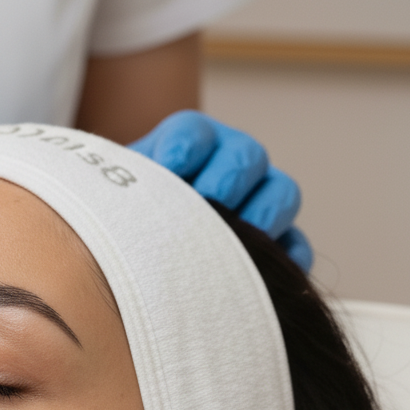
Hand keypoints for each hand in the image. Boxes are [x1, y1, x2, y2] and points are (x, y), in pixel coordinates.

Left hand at [130, 110, 312, 271]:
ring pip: (281, 194)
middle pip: (247, 157)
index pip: (193, 133)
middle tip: (210, 200)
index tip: (171, 165)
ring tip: (237, 238)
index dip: (186, 144)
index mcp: (187, 148)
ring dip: (263, 214)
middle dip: (229, 176)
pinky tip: (263, 276)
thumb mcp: (113, 205)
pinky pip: (296, 247)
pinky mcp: (276, 245)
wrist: (128, 264)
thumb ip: (125, 197)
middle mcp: (229, 167)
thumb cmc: (121, 228)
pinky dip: (288, 257)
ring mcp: (258, 203)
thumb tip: (137, 209)